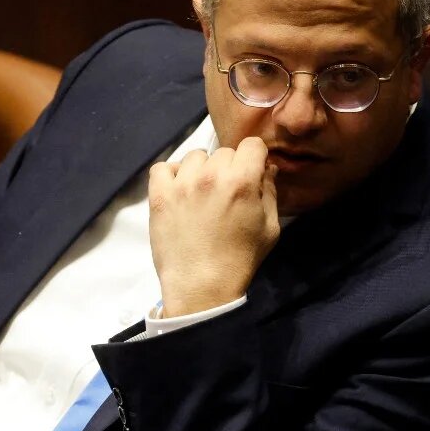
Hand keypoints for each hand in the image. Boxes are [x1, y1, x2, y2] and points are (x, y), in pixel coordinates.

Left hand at [148, 137, 279, 316]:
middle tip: (226, 192)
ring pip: (195, 156)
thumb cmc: (240, 259)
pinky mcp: (159, 194)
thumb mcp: (270, 228)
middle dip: (230, 167)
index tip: (251, 173)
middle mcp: (211, 175)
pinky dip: (172, 175)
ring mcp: (182, 183)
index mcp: (242, 181)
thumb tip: (267, 169)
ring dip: (202, 170)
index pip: (252, 144)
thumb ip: (270, 193)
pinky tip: (179, 192)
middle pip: (224, 152)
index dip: (255, 158)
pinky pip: (163, 167)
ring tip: (201, 193)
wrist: (201, 285)